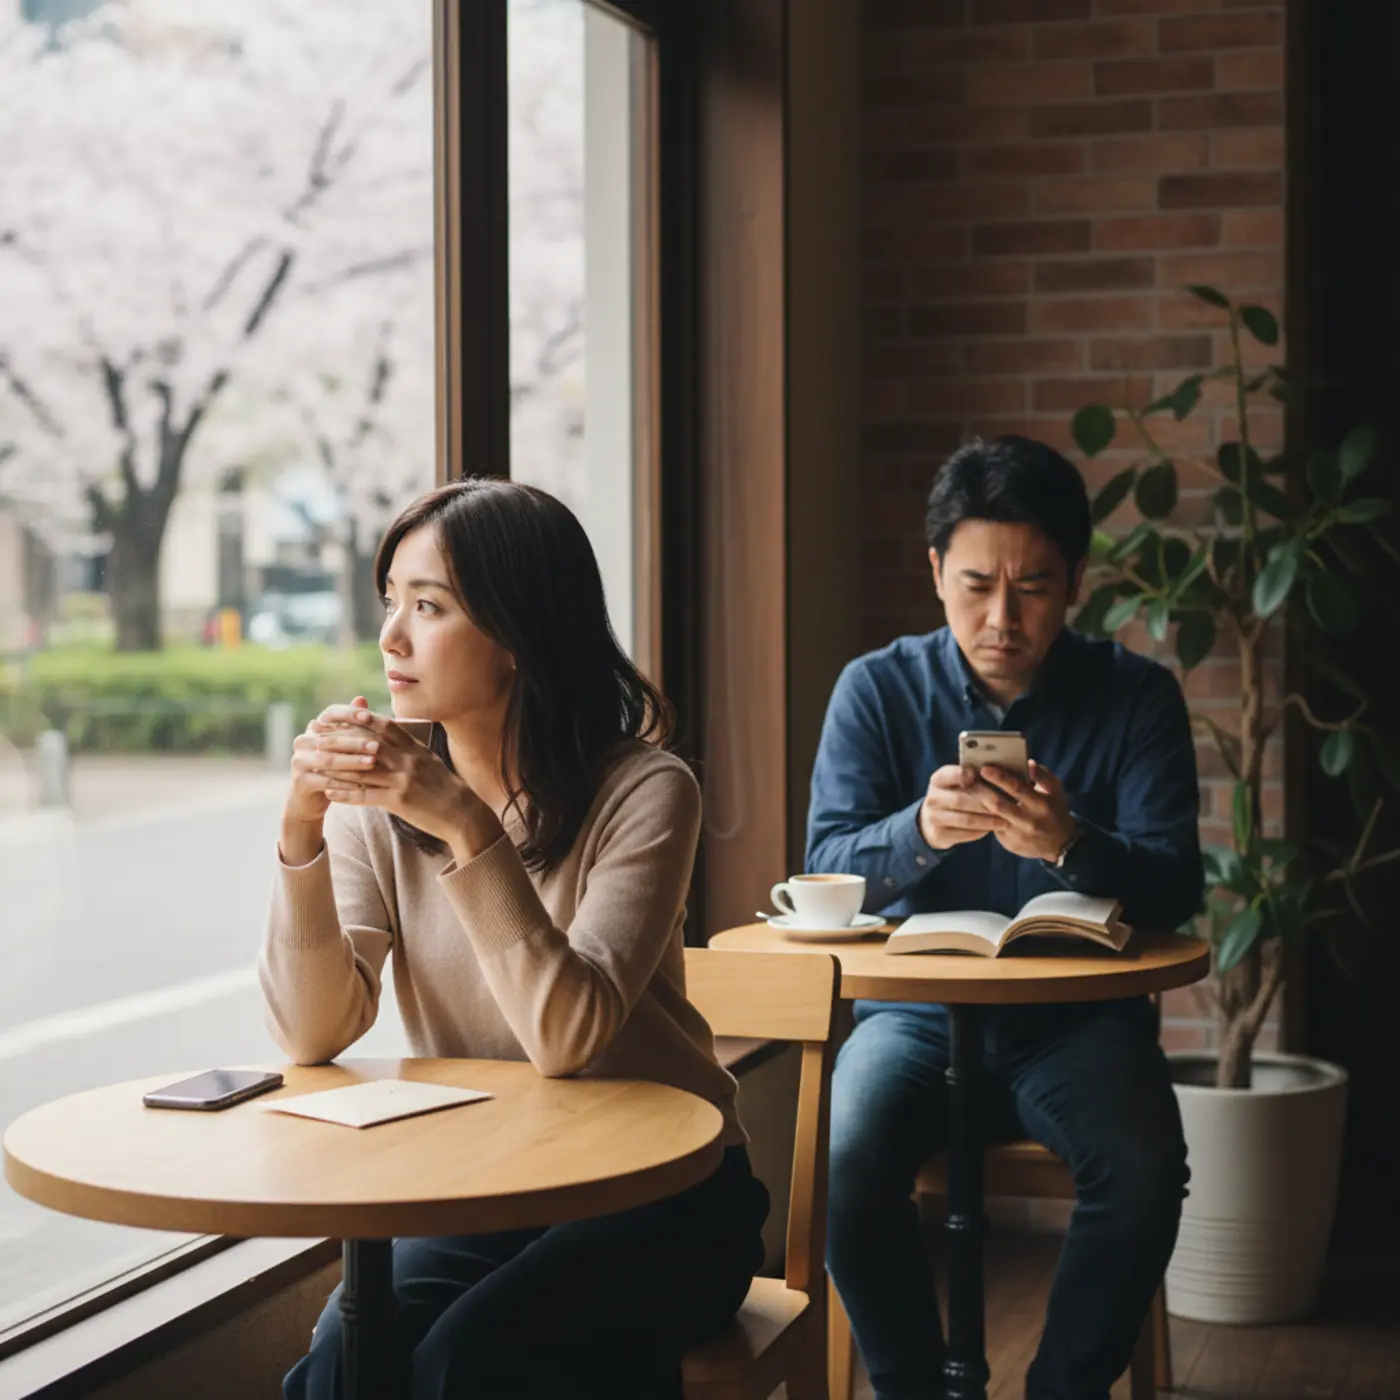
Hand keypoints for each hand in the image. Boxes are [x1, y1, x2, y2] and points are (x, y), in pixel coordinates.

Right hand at [283, 695, 375, 829]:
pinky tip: (362, 785)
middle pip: (331, 739)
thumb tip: (362, 698)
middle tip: (377, 746)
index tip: (368, 716)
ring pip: (328, 760)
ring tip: (372, 763)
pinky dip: (344, 783)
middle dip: (356, 742)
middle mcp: (303, 741)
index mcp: (314, 728)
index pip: (330, 713)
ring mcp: (299, 761)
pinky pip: (325, 781)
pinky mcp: (300, 781)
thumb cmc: (335, 767)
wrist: (311, 799)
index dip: (348, 713)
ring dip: (351, 762)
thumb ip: (352, 724)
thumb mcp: (343, 744)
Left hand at [311, 702, 502, 859]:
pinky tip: (330, 795)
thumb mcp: (429, 760)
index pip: (384, 725)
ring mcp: (403, 780)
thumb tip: (389, 735)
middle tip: (318, 738)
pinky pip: (366, 796)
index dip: (359, 718)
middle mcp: (408, 759)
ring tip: (316, 766)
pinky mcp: (399, 801)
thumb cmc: (444, 787)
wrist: (462, 813)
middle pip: (367, 744)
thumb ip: (409, 747)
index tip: (339, 715)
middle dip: (340, 740)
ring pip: (362, 770)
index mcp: (415, 747)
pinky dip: (346, 795)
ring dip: (336, 768)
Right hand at [918, 764, 1008, 850]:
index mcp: (937, 780)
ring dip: (988, 821)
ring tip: (1005, 821)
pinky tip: (993, 829)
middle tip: (1005, 805)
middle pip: (961, 800)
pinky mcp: (939, 834)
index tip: (980, 775)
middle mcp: (932, 798)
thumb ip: (970, 776)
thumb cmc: (953, 796)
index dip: (963, 774)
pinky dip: (981, 831)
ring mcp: (934, 818)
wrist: (931, 821)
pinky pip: (965, 834)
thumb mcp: (955, 783)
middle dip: (986, 803)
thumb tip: (996, 772)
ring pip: (966, 819)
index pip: (949, 774)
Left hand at [974, 760, 1075, 863]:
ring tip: (966, 793)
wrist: (1061, 844)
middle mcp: (1027, 820)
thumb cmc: (1055, 811)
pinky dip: (982, 818)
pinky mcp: (1009, 844)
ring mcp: (1017, 834)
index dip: (999, 778)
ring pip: (991, 818)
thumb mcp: (1055, 791)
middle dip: (981, 791)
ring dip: (977, 805)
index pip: (1016, 788)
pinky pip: (993, 829)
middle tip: (967, 780)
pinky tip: (972, 809)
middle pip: (998, 804)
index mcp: (1039, 803)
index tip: (984, 768)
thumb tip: (1028, 762)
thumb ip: (1042, 775)